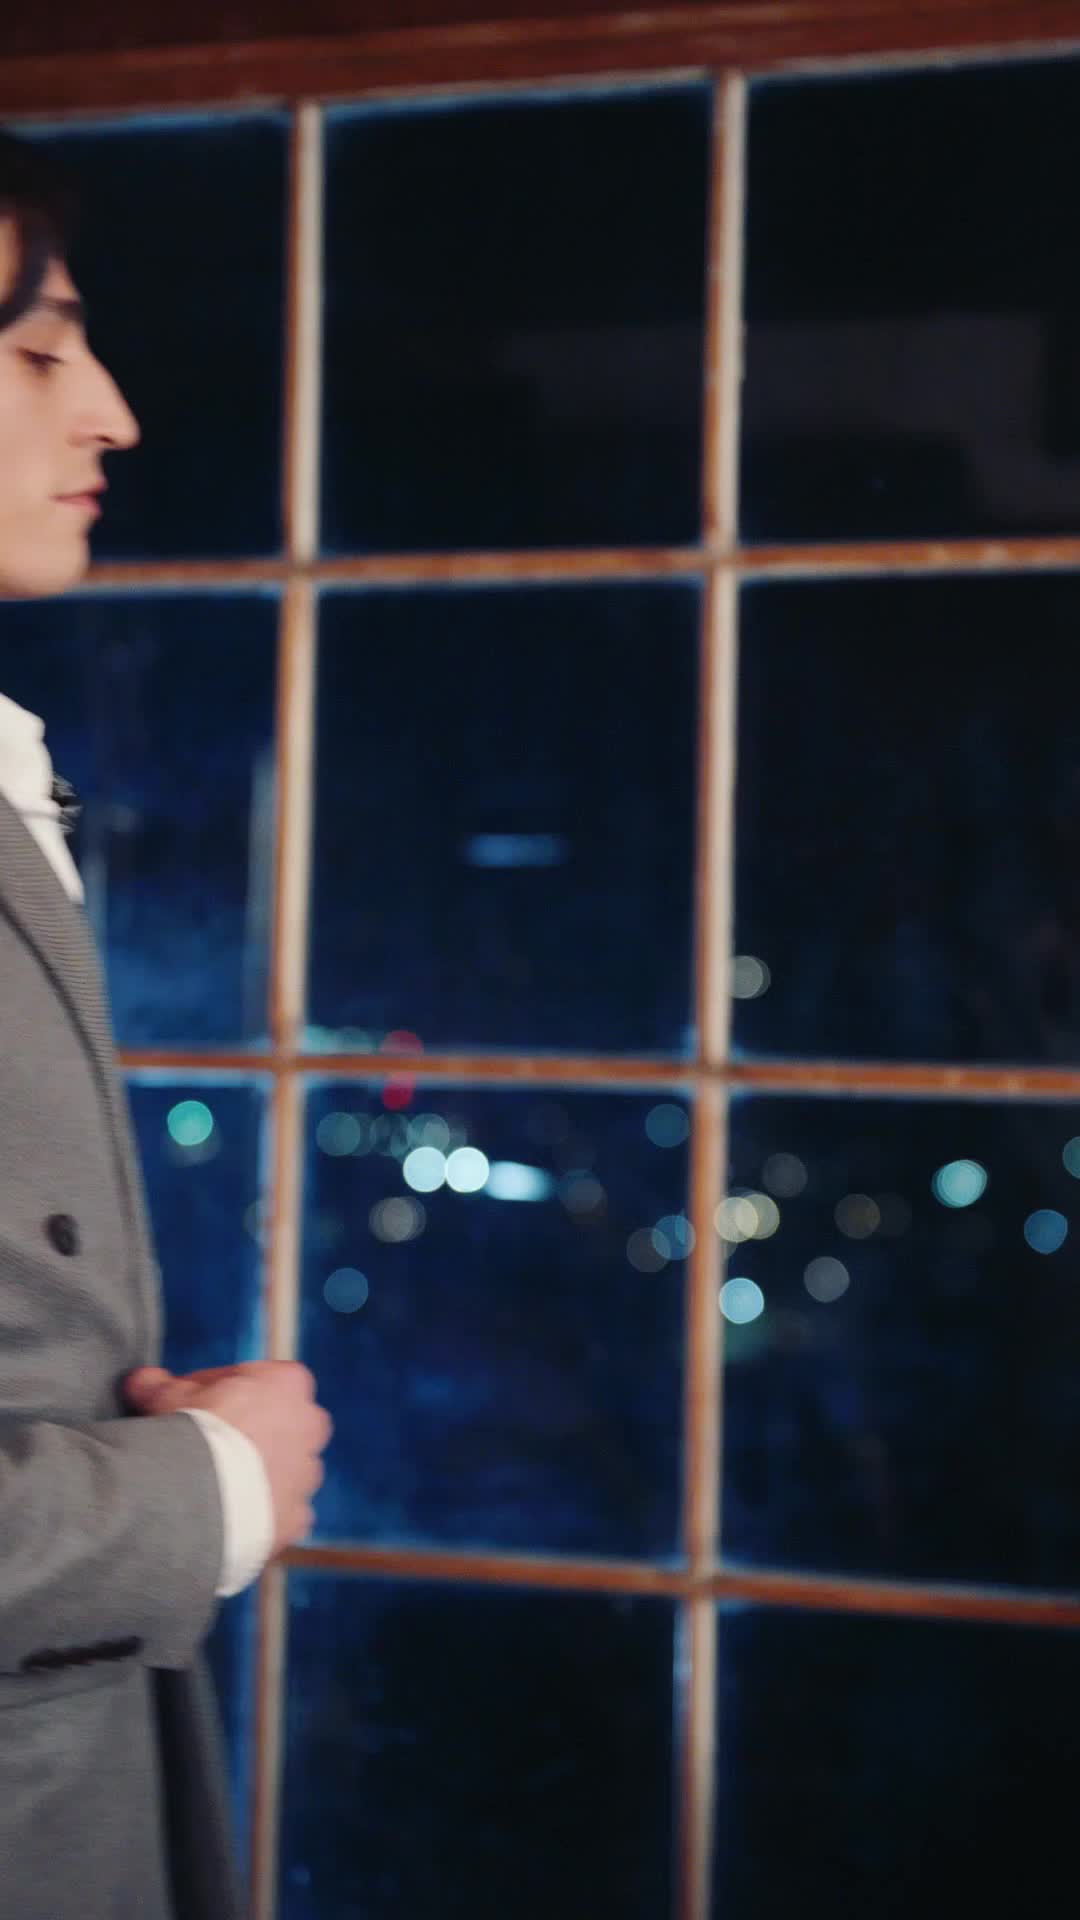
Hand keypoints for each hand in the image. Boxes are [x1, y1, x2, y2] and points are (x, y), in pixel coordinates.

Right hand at [124, 1361, 332, 1557]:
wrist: (200, 1497)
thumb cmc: (192, 1431)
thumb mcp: (166, 1397)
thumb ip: (157, 1384)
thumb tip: (141, 1380)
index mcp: (288, 1384)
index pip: (255, 1377)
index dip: (219, 1388)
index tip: (192, 1402)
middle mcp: (310, 1425)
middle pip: (280, 1423)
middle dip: (250, 1430)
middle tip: (207, 1444)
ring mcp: (307, 1475)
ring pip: (285, 1469)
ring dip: (258, 1474)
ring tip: (215, 1486)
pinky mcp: (297, 1518)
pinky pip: (281, 1513)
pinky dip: (260, 1514)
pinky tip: (229, 1518)